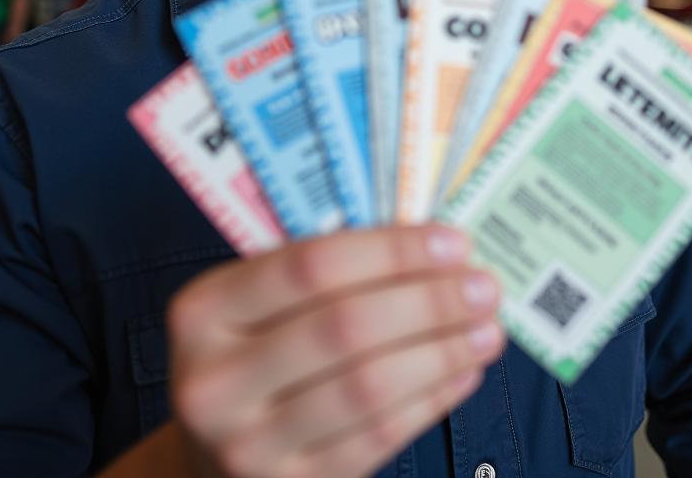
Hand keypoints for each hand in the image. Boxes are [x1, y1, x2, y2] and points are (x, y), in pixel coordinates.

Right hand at [168, 224, 503, 477]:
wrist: (208, 451)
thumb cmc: (253, 348)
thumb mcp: (257, 301)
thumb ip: (323, 267)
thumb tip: (429, 240)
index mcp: (203, 310)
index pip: (309, 265)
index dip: (390, 252)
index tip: (453, 241)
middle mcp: (214, 381)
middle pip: (345, 328)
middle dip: (429, 302)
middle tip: (485, 286)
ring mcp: (248, 446)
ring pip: (369, 388)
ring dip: (442, 352)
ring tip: (489, 330)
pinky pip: (378, 437)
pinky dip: (431, 399)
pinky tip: (462, 371)